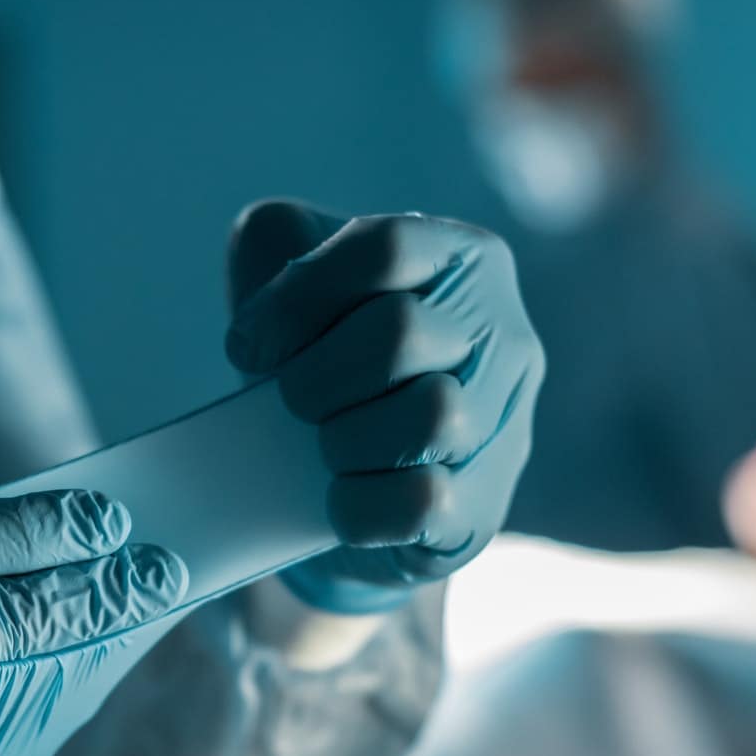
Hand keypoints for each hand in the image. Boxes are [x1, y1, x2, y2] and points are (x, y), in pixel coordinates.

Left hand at [225, 200, 542, 611]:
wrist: (323, 478)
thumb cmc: (312, 363)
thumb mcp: (285, 275)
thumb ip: (271, 244)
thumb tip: (265, 316)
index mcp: (461, 259)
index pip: (383, 250)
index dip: (298, 300)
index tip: (252, 347)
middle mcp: (501, 335)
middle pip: (400, 333)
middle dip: (316, 378)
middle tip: (293, 404)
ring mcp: (503, 426)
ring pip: (431, 417)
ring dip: (345, 440)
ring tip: (326, 447)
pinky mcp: (481, 511)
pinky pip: (423, 502)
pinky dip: (358, 505)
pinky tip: (340, 495)